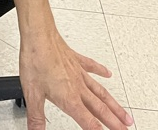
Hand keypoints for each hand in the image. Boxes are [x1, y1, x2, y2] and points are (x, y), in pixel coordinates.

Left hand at [19, 29, 133, 129]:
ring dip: (114, 105)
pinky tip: (107, 73)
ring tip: (125, 115)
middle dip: (114, 123)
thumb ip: (36, 117)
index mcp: (69, 98)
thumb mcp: (32, 94)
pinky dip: (101, 71)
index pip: (89, 123)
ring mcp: (79, 72)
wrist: (39, 35)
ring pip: (101, 92)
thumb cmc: (35, 60)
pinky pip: (92, 66)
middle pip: (100, 109)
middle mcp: (78, 86)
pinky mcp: (76, 59)